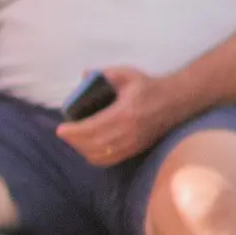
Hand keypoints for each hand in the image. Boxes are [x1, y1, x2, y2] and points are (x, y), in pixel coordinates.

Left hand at [55, 65, 170, 165]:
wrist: (175, 102)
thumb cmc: (148, 86)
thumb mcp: (127, 75)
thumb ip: (105, 74)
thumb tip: (83, 75)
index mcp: (124, 114)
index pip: (92, 128)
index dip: (74, 132)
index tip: (60, 129)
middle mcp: (127, 133)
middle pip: (93, 145)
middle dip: (74, 141)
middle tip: (64, 133)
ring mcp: (131, 144)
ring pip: (100, 155)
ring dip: (82, 150)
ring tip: (74, 139)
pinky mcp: (134, 150)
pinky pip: (109, 160)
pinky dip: (94, 157)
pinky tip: (87, 149)